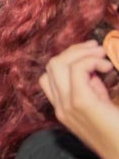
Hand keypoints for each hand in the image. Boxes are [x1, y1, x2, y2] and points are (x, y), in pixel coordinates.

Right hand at [40, 41, 118, 158]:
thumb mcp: (103, 108)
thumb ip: (94, 90)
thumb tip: (93, 70)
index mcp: (64, 108)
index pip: (50, 75)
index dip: (69, 60)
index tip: (93, 59)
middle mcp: (60, 107)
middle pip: (51, 65)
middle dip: (74, 51)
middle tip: (97, 50)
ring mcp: (67, 105)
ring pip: (58, 63)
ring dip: (81, 53)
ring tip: (102, 56)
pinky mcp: (80, 102)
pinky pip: (77, 69)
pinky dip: (91, 61)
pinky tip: (107, 67)